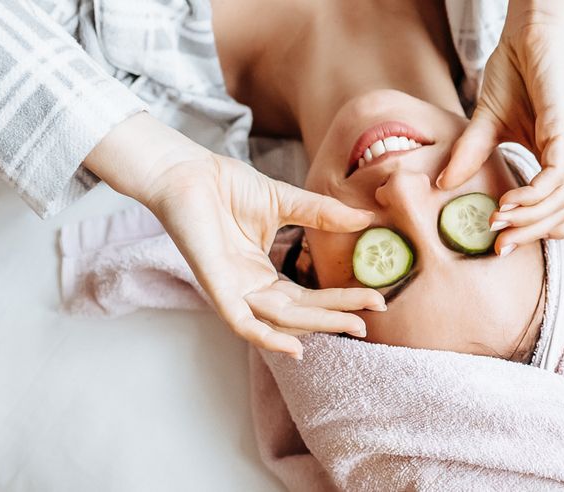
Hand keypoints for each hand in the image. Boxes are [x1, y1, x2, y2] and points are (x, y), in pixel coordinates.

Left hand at [86, 113, 384, 358]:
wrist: (188, 171)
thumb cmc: (227, 186)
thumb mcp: (286, 202)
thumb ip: (324, 215)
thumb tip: (367, 219)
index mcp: (263, 274)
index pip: (308, 297)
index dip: (341, 300)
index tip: (375, 299)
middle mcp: (250, 289)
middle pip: (301, 314)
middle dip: (338, 317)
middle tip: (372, 317)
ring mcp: (234, 291)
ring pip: (282, 321)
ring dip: (320, 324)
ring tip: (355, 323)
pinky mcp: (216, 288)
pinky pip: (243, 324)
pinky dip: (268, 339)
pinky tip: (297, 348)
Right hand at [439, 2, 563, 254]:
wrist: (528, 31)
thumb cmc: (515, 71)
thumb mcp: (487, 121)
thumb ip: (471, 154)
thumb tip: (442, 184)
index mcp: (559, 158)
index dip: (539, 230)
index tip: (502, 240)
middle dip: (531, 235)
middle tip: (498, 244)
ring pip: (562, 201)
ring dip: (530, 219)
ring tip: (497, 222)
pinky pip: (557, 177)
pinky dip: (534, 196)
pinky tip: (508, 201)